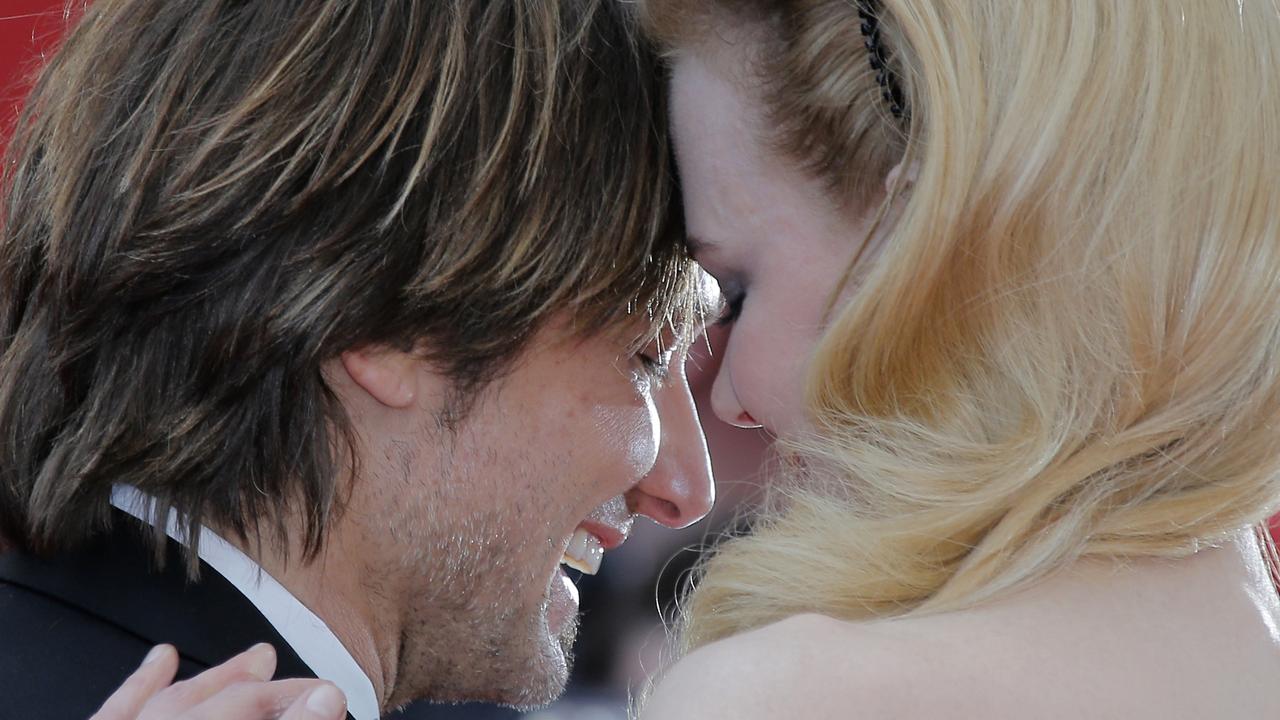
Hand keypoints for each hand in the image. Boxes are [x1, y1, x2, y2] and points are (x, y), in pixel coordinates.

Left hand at [90, 643, 347, 719]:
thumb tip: (327, 699)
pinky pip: (116, 712)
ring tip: (257, 659)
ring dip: (217, 678)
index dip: (299, 703)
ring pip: (170, 705)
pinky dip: (140, 684)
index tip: (334, 698)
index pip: (248, 707)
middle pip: (219, 706)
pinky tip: (163, 656)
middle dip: (266, 690)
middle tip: (314, 687)